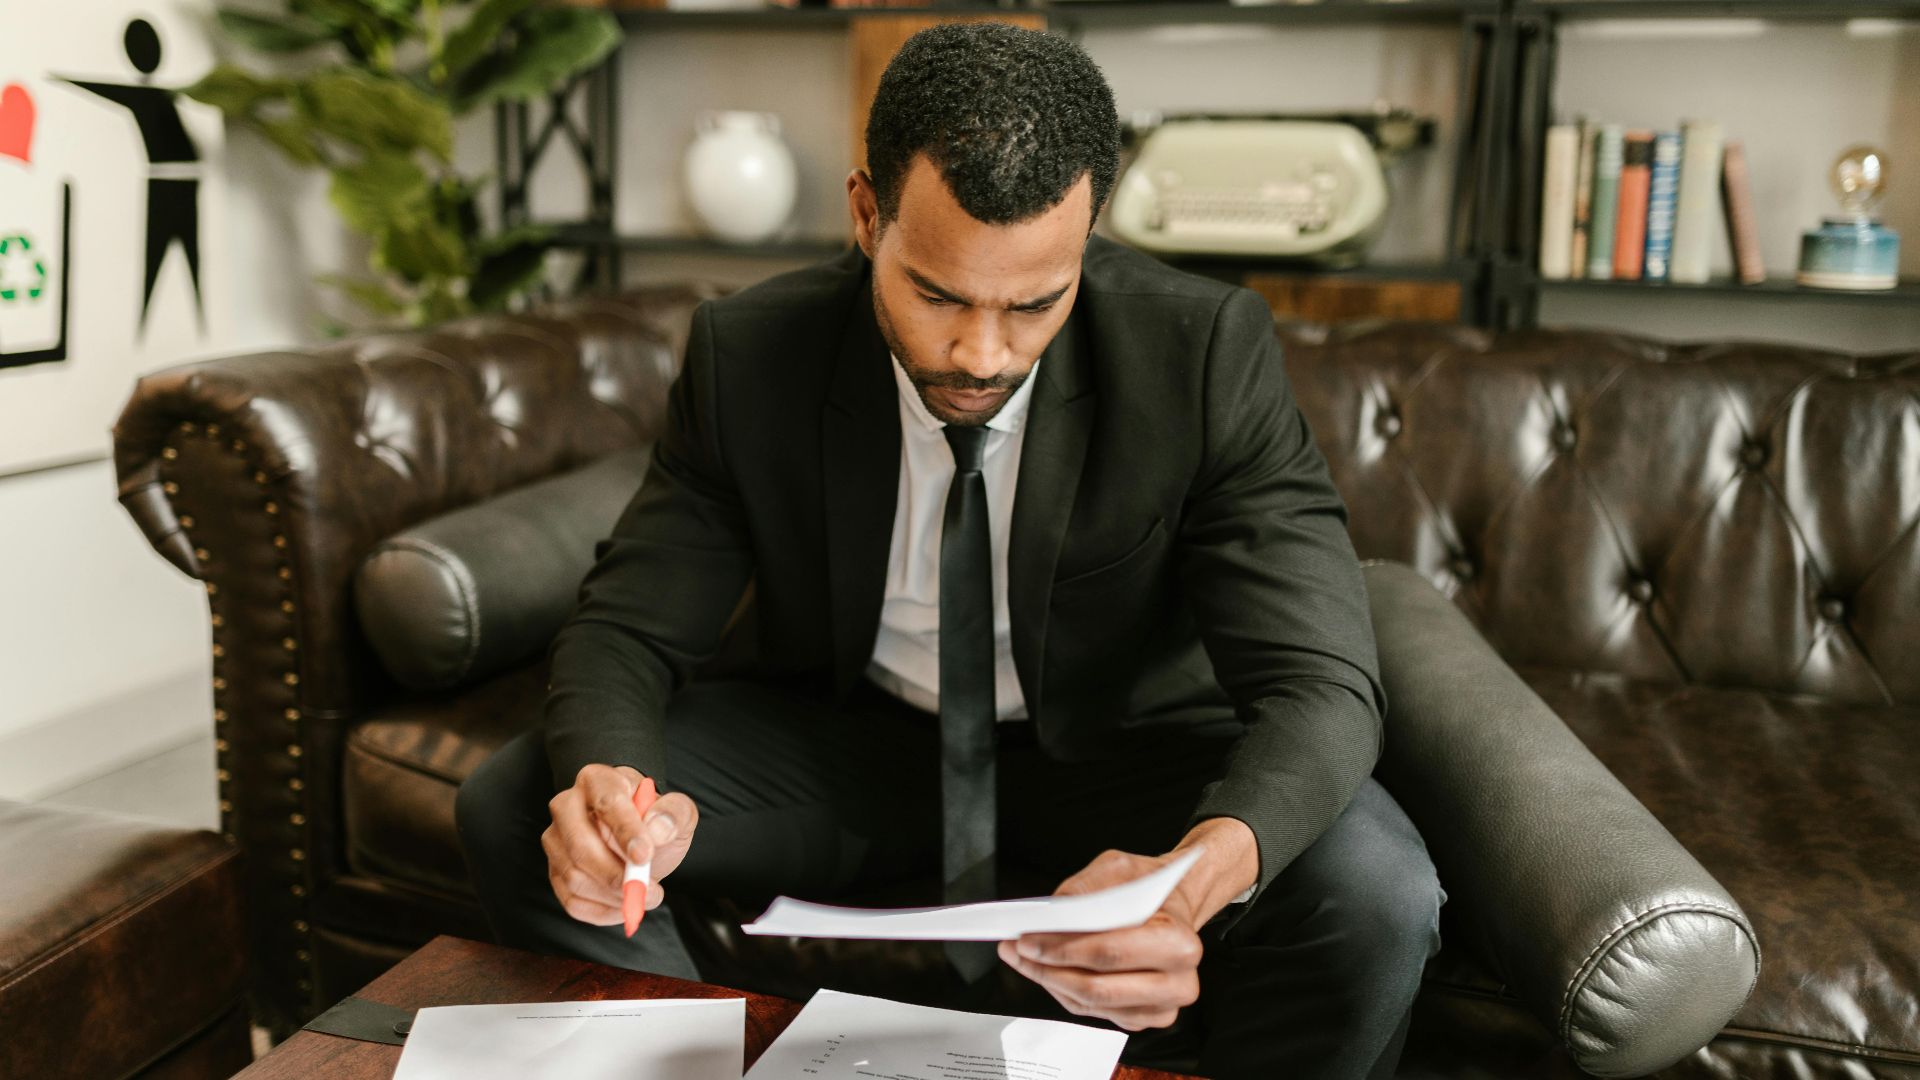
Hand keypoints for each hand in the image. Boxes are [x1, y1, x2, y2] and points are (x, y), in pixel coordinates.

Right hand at [542, 764, 698, 925]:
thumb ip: (674, 813)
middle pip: (580, 845)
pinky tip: (624, 906)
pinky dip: (602, 912)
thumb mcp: (677, 811)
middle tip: (649, 891)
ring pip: (574, 877)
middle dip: (615, 875)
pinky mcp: (555, 871)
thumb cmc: (654, 820)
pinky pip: (571, 901)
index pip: (607, 803)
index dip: (626, 831)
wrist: (639, 837)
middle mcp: (566, 806)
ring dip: (612, 896)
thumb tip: (657, 829)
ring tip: (644, 895)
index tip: (645, 855)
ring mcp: (555, 840)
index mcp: (597, 780)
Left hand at [997, 849, 1206, 1031]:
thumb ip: (1085, 888)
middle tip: (1016, 949)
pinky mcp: (1144, 1018)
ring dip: (1050, 981)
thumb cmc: (1149, 888)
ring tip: (1022, 958)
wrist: (1173, 906)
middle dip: (1048, 968)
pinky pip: (1093, 1012)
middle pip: (1097, 987)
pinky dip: (1064, 991)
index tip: (1027, 938)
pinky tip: (1046, 970)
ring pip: (1091, 1004)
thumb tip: (1050, 915)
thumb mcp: (1120, 867)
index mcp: (1179, 942)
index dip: (1063, 949)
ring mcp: (1162, 1007)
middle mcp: (1178, 983)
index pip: (1111, 953)